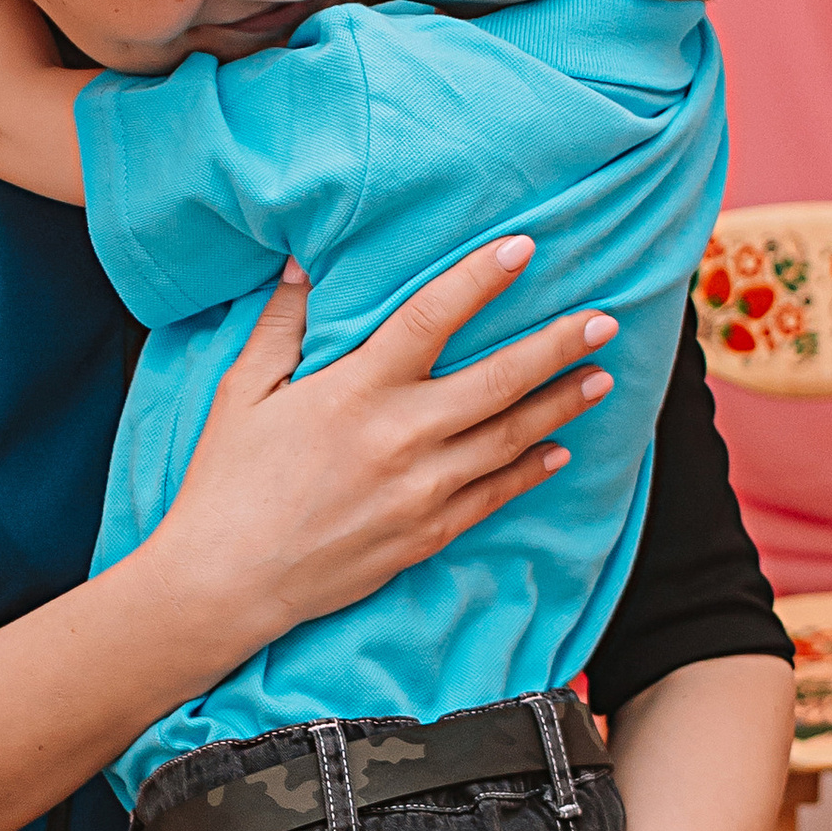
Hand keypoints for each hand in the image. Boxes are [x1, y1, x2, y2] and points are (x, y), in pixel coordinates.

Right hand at [146, 237, 619, 662]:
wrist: (227, 582)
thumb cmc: (226, 481)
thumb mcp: (240, 391)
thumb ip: (281, 325)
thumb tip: (300, 263)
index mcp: (355, 390)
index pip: (433, 318)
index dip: (482, 279)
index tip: (525, 248)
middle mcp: (401, 436)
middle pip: (499, 379)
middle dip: (557, 345)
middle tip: (605, 319)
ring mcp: (421, 490)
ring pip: (510, 438)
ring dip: (561, 405)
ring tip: (601, 378)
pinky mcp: (426, 534)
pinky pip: (495, 496)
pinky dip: (531, 470)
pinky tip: (559, 452)